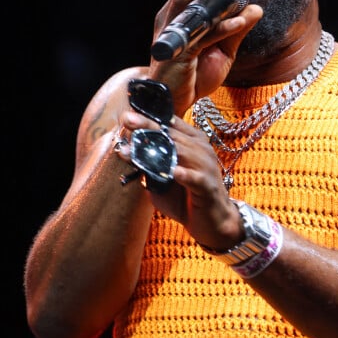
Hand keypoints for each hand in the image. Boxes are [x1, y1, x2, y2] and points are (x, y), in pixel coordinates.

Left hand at [116, 108, 240, 248]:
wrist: (212, 222)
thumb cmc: (186, 197)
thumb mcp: (165, 178)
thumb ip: (149, 164)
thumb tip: (125, 151)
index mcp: (192, 142)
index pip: (169, 125)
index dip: (148, 119)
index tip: (127, 115)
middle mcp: (201, 149)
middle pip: (172, 134)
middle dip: (148, 127)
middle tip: (127, 119)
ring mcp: (206, 167)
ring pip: (182, 152)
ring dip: (158, 151)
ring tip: (137, 148)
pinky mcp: (208, 186)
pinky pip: (196, 178)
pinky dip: (185, 174)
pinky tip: (174, 172)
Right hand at [149, 0, 262, 114]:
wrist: (176, 102)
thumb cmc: (194, 76)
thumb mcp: (222, 50)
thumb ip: (235, 29)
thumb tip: (256, 8)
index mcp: (179, 16)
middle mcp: (171, 20)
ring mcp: (173, 35)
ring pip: (188, 0)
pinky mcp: (179, 53)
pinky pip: (203, 34)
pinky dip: (223, 25)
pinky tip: (242, 20)